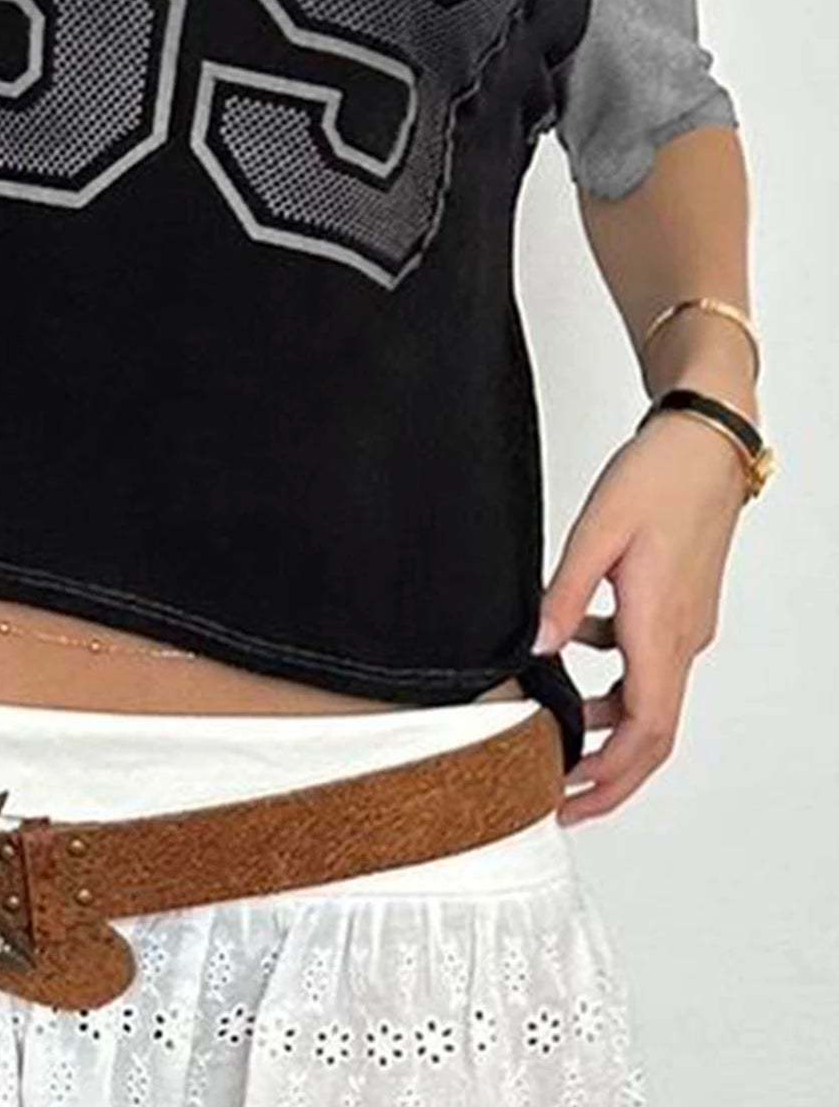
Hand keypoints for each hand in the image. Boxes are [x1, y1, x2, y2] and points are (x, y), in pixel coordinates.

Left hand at [534, 408, 748, 825]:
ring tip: (561, 729)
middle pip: (654, 733)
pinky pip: (648, 660)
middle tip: (563, 796)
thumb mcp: (595, 534)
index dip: (609, 776)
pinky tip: (573, 647)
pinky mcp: (679, 605)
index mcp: (659, 629)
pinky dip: (614, 673)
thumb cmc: (658, 479)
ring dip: (609, 723)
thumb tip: (534, 650)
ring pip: (650, 698)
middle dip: (611, 775)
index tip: (570, 798)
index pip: (645, 731)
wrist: (706, 443)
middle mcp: (681, 637)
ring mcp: (685, 623)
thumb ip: (563, 597)